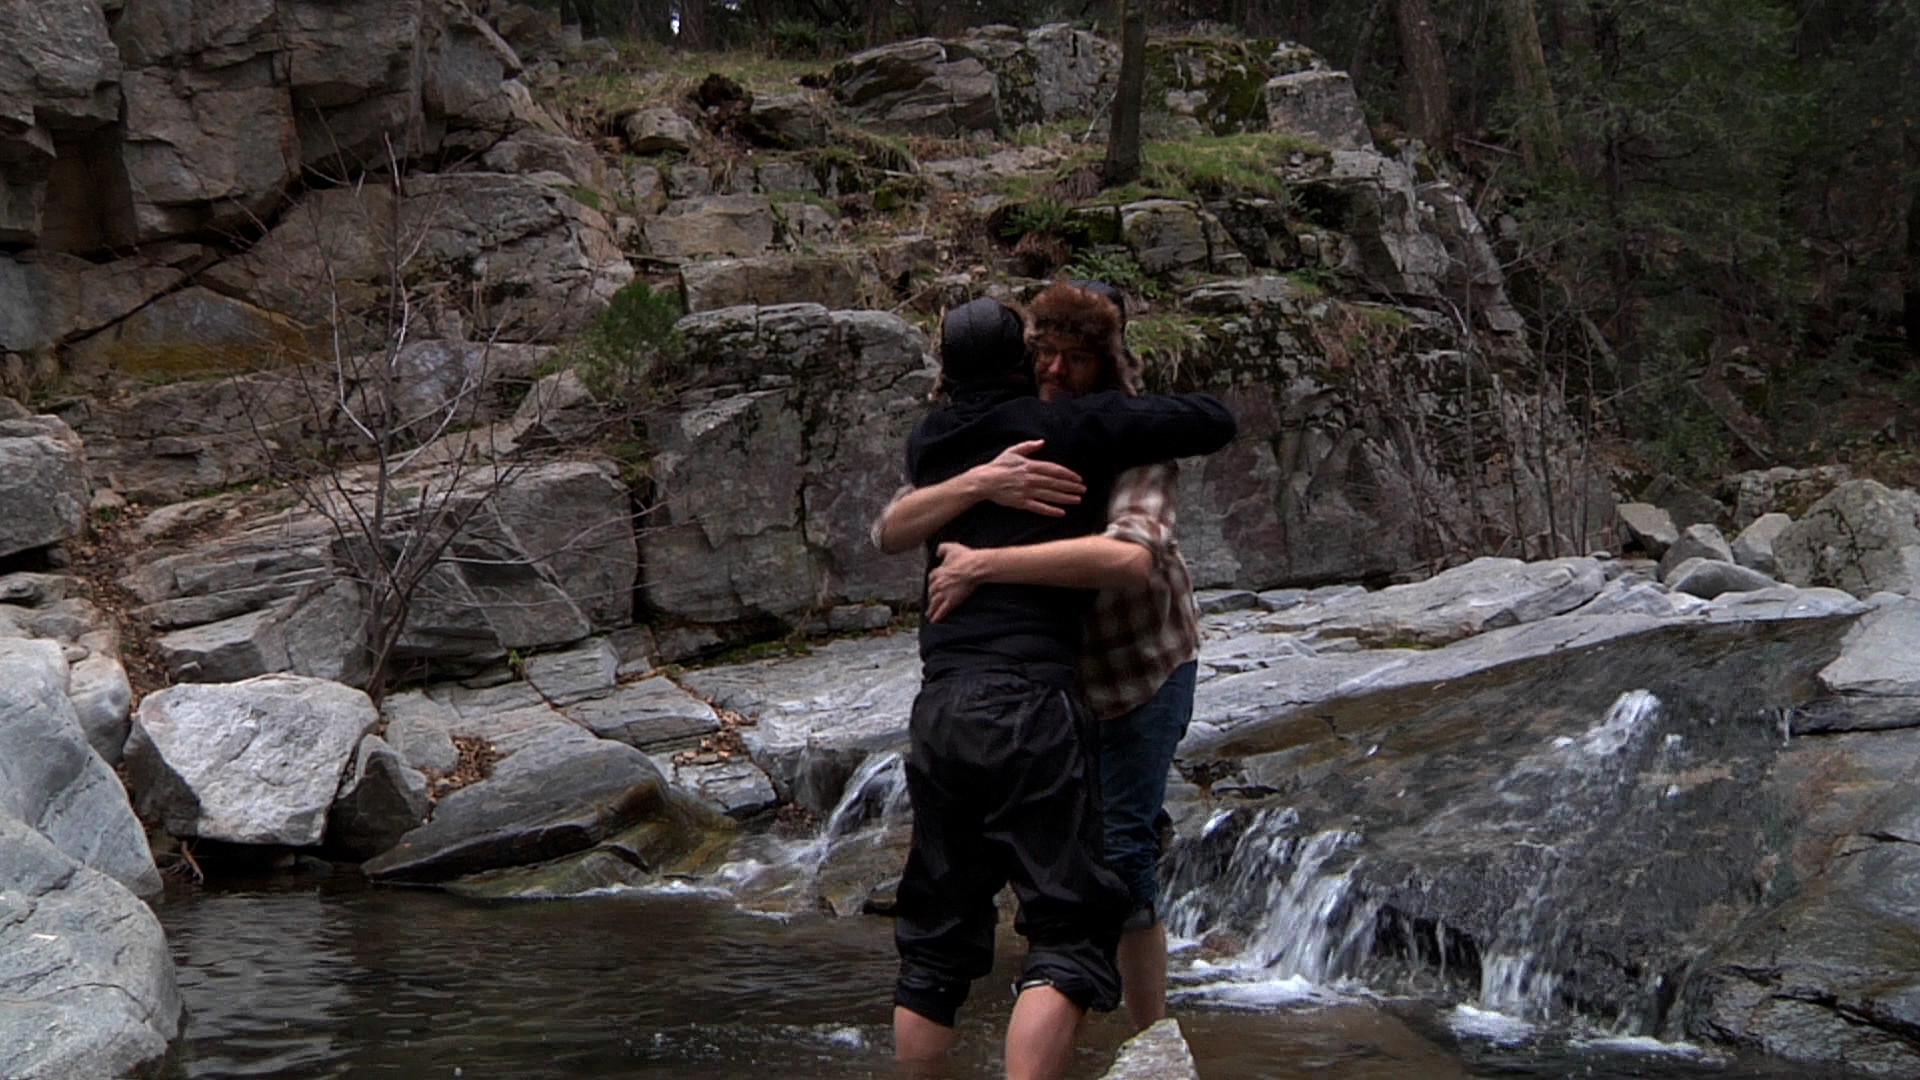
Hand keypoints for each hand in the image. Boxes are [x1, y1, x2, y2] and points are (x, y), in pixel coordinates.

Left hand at [926, 542, 989, 621]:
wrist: (974, 567)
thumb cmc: (964, 557)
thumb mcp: (951, 547)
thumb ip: (942, 549)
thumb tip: (937, 552)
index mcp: (937, 573)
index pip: (931, 580)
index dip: (932, 584)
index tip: (933, 587)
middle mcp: (938, 584)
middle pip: (931, 593)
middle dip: (931, 598)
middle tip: (930, 603)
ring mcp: (944, 593)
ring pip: (934, 603)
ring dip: (931, 610)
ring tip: (930, 615)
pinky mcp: (951, 601)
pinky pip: (942, 610)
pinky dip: (937, 616)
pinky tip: (935, 621)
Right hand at [969, 440, 1083, 516]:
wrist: (983, 481)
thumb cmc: (998, 466)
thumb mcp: (1012, 452)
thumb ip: (1028, 446)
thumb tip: (1042, 442)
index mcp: (1030, 465)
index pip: (1054, 470)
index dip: (1068, 474)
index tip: (1078, 478)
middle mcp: (1030, 479)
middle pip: (1055, 483)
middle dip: (1071, 487)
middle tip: (1083, 490)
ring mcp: (1026, 492)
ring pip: (1050, 495)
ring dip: (1065, 498)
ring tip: (1078, 500)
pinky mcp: (1021, 503)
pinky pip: (1038, 507)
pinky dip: (1050, 510)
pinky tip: (1061, 513)